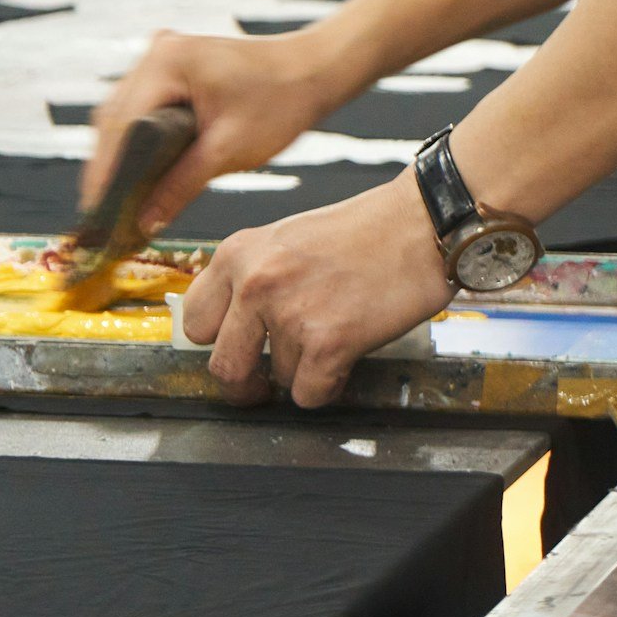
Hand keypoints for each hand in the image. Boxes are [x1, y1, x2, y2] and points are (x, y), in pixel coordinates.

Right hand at [81, 27, 362, 233]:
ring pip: (120, 114)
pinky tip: (132, 171)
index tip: (94, 212)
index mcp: (166, 64)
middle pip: (113, 119)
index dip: (105, 172)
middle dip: (105, 167)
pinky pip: (137, 108)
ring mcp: (160, 59)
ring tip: (111, 198)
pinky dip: (131, 140)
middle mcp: (155, 55)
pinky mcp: (169, 70)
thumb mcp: (229, 150)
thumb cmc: (282, 102)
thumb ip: (180, 186)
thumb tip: (143, 224)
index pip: (121, 125)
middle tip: (99, 214)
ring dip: (116, 154)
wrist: (315, 70)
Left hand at [179, 178, 454, 407]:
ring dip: (303, 371)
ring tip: (331, 339)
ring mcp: (290, 314)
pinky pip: (309, 394)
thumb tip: (230, 327)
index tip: (232, 347)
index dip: (215, 342)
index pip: (194, 322)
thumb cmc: (362, 229)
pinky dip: (327, 388)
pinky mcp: (329, 341)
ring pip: (277, 378)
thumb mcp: (283, 240)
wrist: (422, 221)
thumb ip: (250, 278)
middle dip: (243, 383)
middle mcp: (254, 284)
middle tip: (260, 384)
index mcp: (236, 255)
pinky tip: (344, 360)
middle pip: (222, 366)